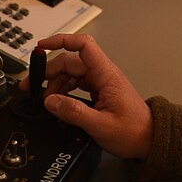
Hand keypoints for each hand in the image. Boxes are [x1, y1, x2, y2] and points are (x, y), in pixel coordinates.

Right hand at [21, 34, 152, 159]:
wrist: (150, 140)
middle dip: (48, 71)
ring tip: (45, 100)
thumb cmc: (134, 131)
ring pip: (70, 74)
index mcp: (106, 75)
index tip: (42, 46)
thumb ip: (74, 112)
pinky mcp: (98, 92)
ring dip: (54, 84)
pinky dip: (62, 91)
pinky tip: (57, 102)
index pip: (83, 45)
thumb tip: (51, 101)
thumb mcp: (101, 125)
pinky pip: (75, 84)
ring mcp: (100, 83)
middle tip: (31, 85)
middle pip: (69, 62)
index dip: (61, 41)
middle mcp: (102, 75)